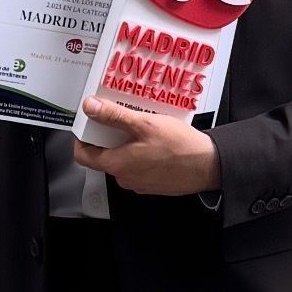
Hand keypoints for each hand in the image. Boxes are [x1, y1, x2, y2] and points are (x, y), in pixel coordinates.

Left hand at [73, 96, 222, 195]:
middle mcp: (124, 178)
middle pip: (104, 156)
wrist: (209, 165)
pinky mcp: (152, 184)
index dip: (83, 138)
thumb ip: (114, 116)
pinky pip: (138, 166)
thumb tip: (90, 107)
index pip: (83, 155)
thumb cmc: (180, 147)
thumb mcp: (144, 124)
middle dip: (109, 136)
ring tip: (142, 127)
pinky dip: (140, 153)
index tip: (90, 124)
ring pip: (123, 160)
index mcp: (117, 164)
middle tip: (121, 118)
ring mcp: (139, 183)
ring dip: (127, 144)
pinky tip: (155, 140)